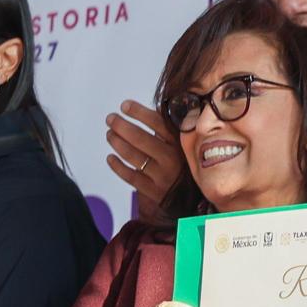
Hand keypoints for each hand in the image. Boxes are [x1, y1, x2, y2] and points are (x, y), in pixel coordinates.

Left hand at [106, 100, 184, 222]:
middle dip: (121, 126)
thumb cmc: (187, 167)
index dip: (139, 113)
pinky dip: (117, 166)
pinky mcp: (154, 192)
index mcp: (181, 145)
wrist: (196, 200)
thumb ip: (172, 130)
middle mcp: (172, 160)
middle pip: (141, 139)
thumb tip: (154, 108)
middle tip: (110, 119)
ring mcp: (162, 177)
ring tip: (109, 134)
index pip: (158, 123)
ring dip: (117, 143)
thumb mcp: (185, 147)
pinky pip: (131, 177)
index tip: (125, 106)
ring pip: (133, 156)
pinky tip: (110, 158)